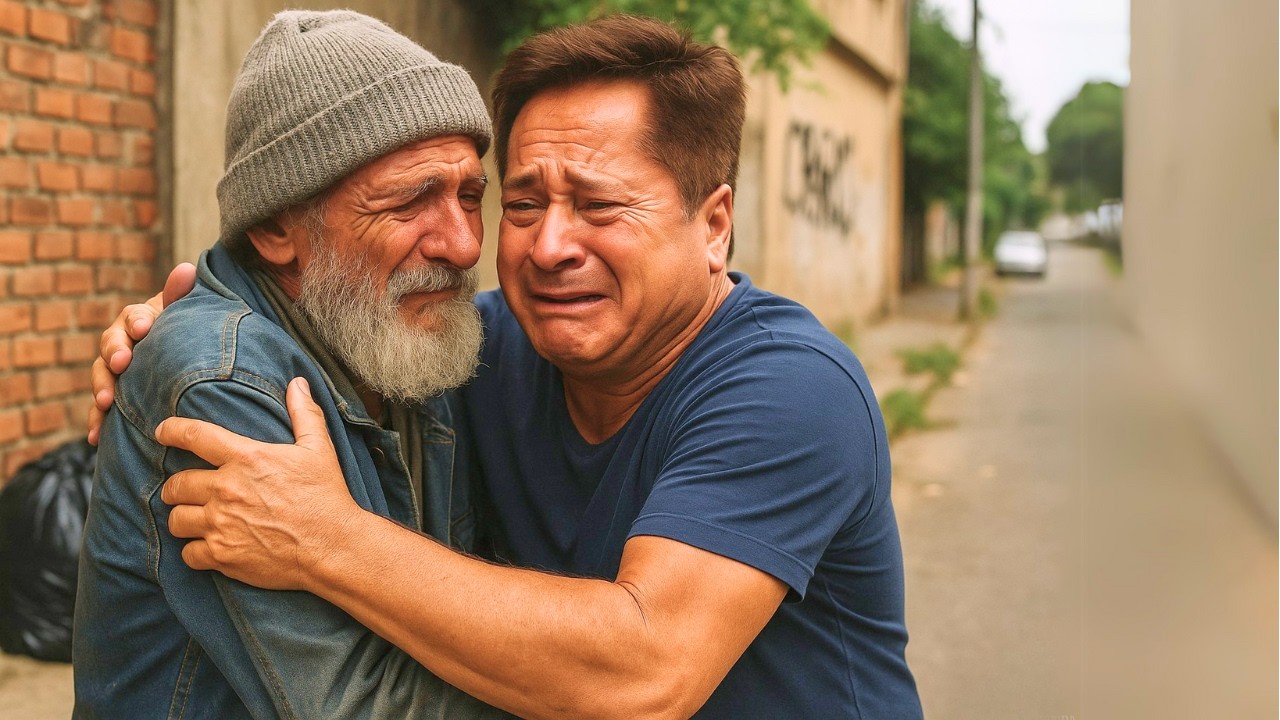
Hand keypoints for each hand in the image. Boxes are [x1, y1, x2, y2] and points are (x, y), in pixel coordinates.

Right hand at [88, 263, 196, 443]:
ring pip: (102, 377)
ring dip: (101, 388)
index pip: (133, 317)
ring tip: (105, 402)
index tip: (143, 327)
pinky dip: (96, 422)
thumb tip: (187, 269)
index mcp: (138, 321)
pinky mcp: (114, 396)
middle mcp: (121, 344)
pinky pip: (101, 410)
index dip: (137, 321)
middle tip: (122, 363)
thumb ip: (181, 294)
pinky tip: (94, 437)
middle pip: (111, 346)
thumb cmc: (181, 332)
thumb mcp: (183, 313)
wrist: (178, 357)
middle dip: (115, 353)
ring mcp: (114, 371)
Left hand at [157, 378, 360, 590]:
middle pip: (176, 484)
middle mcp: (227, 489)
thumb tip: (298, 383)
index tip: (162, 431)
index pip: (195, 436)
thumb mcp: (319, 449)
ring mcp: (221, 524)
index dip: (172, 431)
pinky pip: (188, 553)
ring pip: (177, 520)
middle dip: (177, 487)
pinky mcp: (222, 555)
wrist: (334, 546)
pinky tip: (210, 547)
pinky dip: (195, 551)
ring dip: (184, 518)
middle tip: (186, 491)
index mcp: (247, 458)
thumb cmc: (327, 496)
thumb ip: (304, 414)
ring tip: (196, 519)